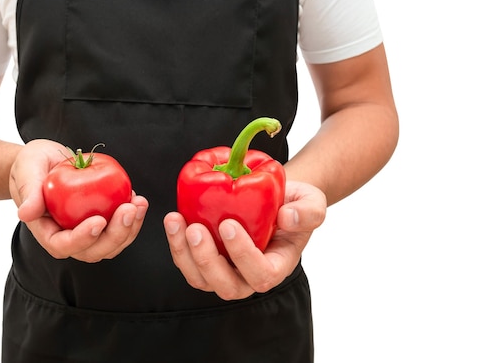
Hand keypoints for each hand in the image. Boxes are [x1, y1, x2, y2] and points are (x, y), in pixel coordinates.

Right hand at [9, 139, 147, 261]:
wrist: (47, 162)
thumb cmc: (32, 165)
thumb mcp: (27, 170)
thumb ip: (28, 190)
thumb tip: (26, 213)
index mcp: (47, 231)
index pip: (63, 245)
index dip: (82, 238)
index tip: (99, 221)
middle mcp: (68, 237)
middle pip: (94, 250)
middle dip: (115, 235)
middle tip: (129, 210)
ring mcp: (87, 233)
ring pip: (111, 244)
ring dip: (130, 228)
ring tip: (139, 203)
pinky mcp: (102, 223)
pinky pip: (120, 228)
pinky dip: (133, 218)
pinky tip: (138, 199)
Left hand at [164, 180, 325, 299]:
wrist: (271, 198)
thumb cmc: (292, 203)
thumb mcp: (311, 202)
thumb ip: (308, 211)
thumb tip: (287, 218)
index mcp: (276, 267)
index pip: (261, 274)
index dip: (243, 255)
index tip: (229, 224)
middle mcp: (248, 277)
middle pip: (226, 286)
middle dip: (207, 260)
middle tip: (196, 228)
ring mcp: (225, 272)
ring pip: (200, 278)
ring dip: (184, 253)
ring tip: (175, 221)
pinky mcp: (205, 261)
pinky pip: (187, 262)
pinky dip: (176, 243)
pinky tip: (173, 219)